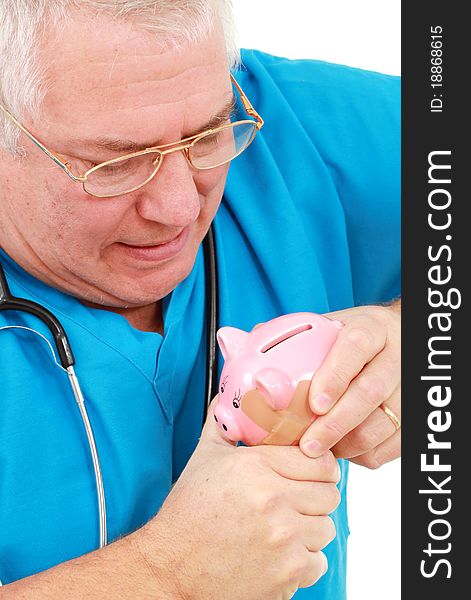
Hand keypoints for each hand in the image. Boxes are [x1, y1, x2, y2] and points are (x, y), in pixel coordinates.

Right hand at [139, 399, 340, 599]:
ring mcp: (283, 536)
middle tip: (297, 502)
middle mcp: (273, 498)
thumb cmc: (189, 511)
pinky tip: (279, 555)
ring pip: (326, 528)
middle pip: (329, 493)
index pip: (319, 461)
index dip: (320, 467)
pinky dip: (304, 562)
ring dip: (310, 530)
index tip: (313, 474)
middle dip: (316, 498)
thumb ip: (223, 424)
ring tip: (284, 529)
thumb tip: (227, 397)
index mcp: (256, 466)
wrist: (171, 566)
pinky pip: (318, 562)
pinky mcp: (287, 571)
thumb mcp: (204, 458)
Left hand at [299, 302, 400, 468]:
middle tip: (309, 444)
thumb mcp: (325, 326)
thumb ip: (287, 335)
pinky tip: (344, 451)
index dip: (335, 376)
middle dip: (337, 422)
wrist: (395, 340)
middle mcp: (394, 355)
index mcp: (370, 328)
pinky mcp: (413, 415)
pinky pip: (393, 443)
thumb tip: (238, 341)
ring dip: (350, 443)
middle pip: (371, 391)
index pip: (356, 346)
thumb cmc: (351, 338)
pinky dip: (367, 454)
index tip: (313, 403)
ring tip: (321, 450)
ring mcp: (409, 386)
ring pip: (384, 422)